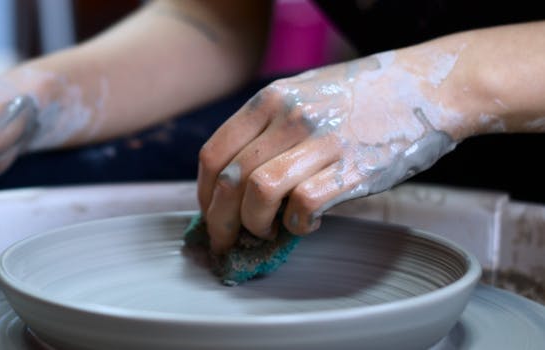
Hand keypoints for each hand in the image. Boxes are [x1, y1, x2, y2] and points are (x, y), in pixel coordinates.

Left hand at [197, 51, 459, 252]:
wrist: (429, 87)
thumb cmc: (363, 96)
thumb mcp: (304, 92)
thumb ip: (268, 127)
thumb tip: (236, 179)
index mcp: (271, 98)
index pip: (213, 153)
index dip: (203, 193)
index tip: (209, 213)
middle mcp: (289, 116)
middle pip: (230, 179)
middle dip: (220, 220)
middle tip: (226, 239)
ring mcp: (321, 141)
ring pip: (259, 193)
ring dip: (254, 224)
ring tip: (266, 231)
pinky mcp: (353, 168)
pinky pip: (304, 205)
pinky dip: (297, 225)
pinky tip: (306, 224)